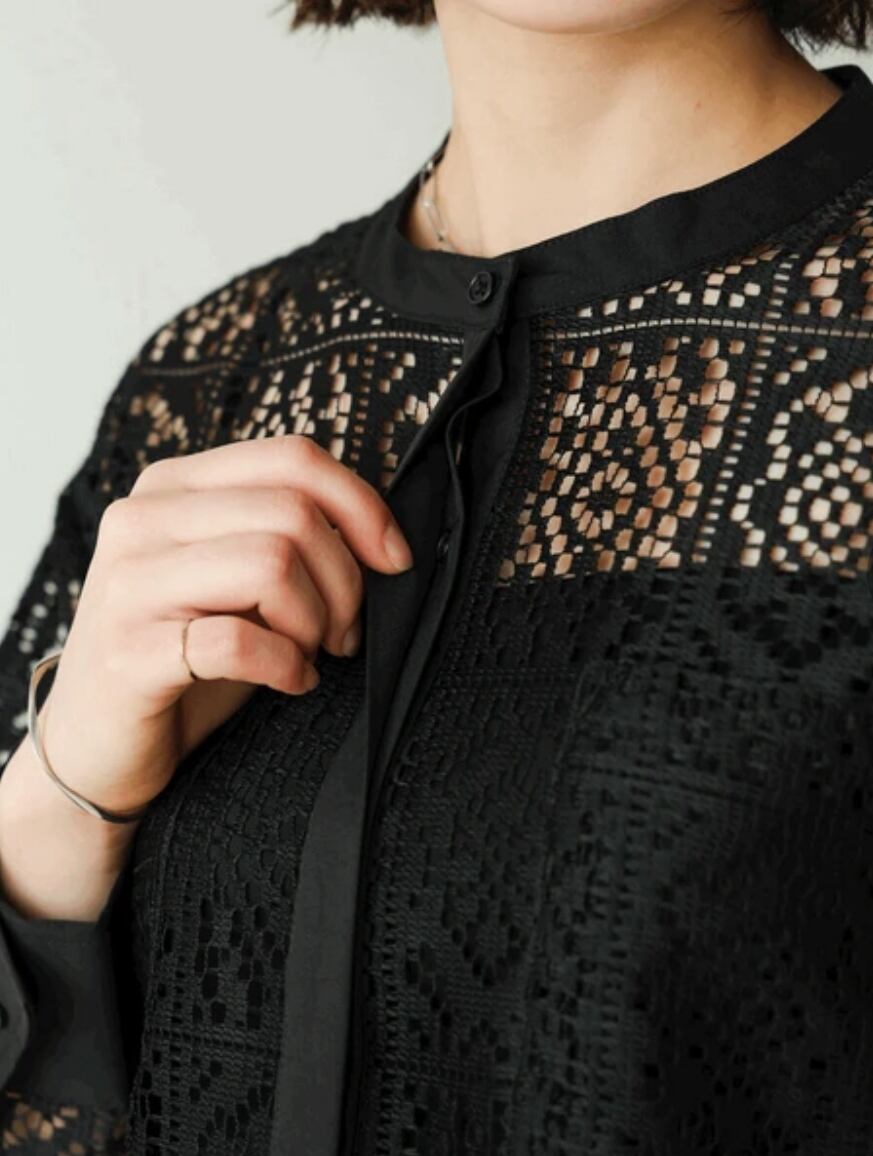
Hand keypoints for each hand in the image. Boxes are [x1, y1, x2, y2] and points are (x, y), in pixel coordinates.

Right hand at [35, 434, 412, 820]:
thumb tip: (381, 532)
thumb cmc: (184, 655)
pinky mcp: (128, 651)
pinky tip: (289, 681)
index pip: (292, 458)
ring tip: (310, 654)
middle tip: (342, 632)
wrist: (98, 742)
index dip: (362, 505)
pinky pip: (239, 642)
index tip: (394, 560)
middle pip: (293, 513)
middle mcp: (142, 519)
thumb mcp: (235, 578)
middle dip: (345, 580)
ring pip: (272, 565)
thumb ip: (285, 535)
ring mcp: (129, 583)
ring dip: (316, 623)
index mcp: (174, 486)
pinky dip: (286, 666)